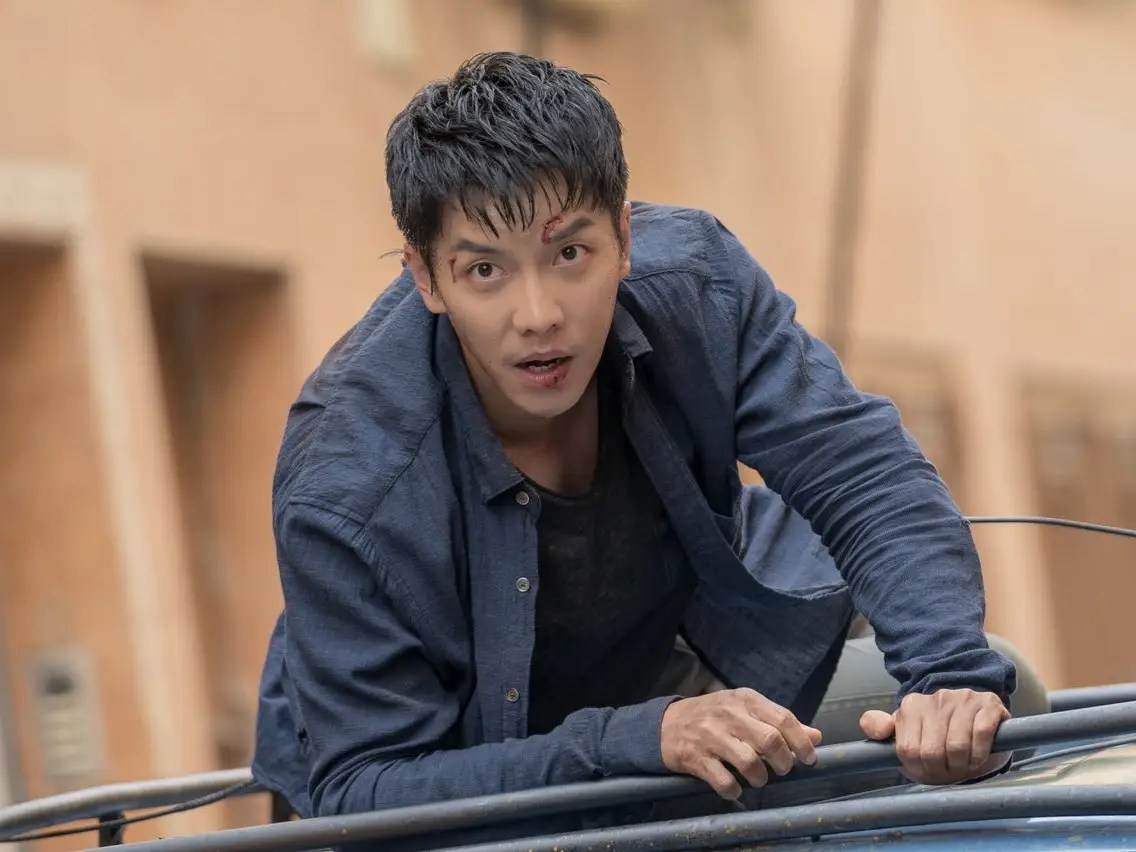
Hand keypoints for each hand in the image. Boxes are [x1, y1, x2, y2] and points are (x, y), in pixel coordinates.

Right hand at [660, 688, 822, 799]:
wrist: (664, 724)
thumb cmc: (712, 716)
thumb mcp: (744, 710)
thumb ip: (778, 722)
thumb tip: (816, 736)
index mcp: (744, 699)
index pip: (783, 718)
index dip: (801, 742)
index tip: (809, 759)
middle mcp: (728, 714)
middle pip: (770, 740)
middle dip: (783, 762)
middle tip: (782, 770)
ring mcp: (710, 736)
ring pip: (749, 761)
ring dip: (760, 778)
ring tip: (758, 779)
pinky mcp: (695, 757)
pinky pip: (723, 780)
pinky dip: (734, 790)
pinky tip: (734, 788)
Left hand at [860, 688, 1009, 784]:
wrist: (974, 716)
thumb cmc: (936, 730)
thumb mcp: (905, 730)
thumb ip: (879, 728)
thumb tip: (874, 729)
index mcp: (911, 706)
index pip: (908, 750)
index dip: (920, 769)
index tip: (927, 770)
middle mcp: (935, 698)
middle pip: (932, 752)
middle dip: (941, 770)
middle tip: (948, 771)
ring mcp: (962, 698)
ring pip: (957, 747)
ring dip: (962, 765)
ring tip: (962, 763)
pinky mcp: (988, 704)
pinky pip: (981, 735)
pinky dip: (980, 754)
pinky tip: (977, 755)